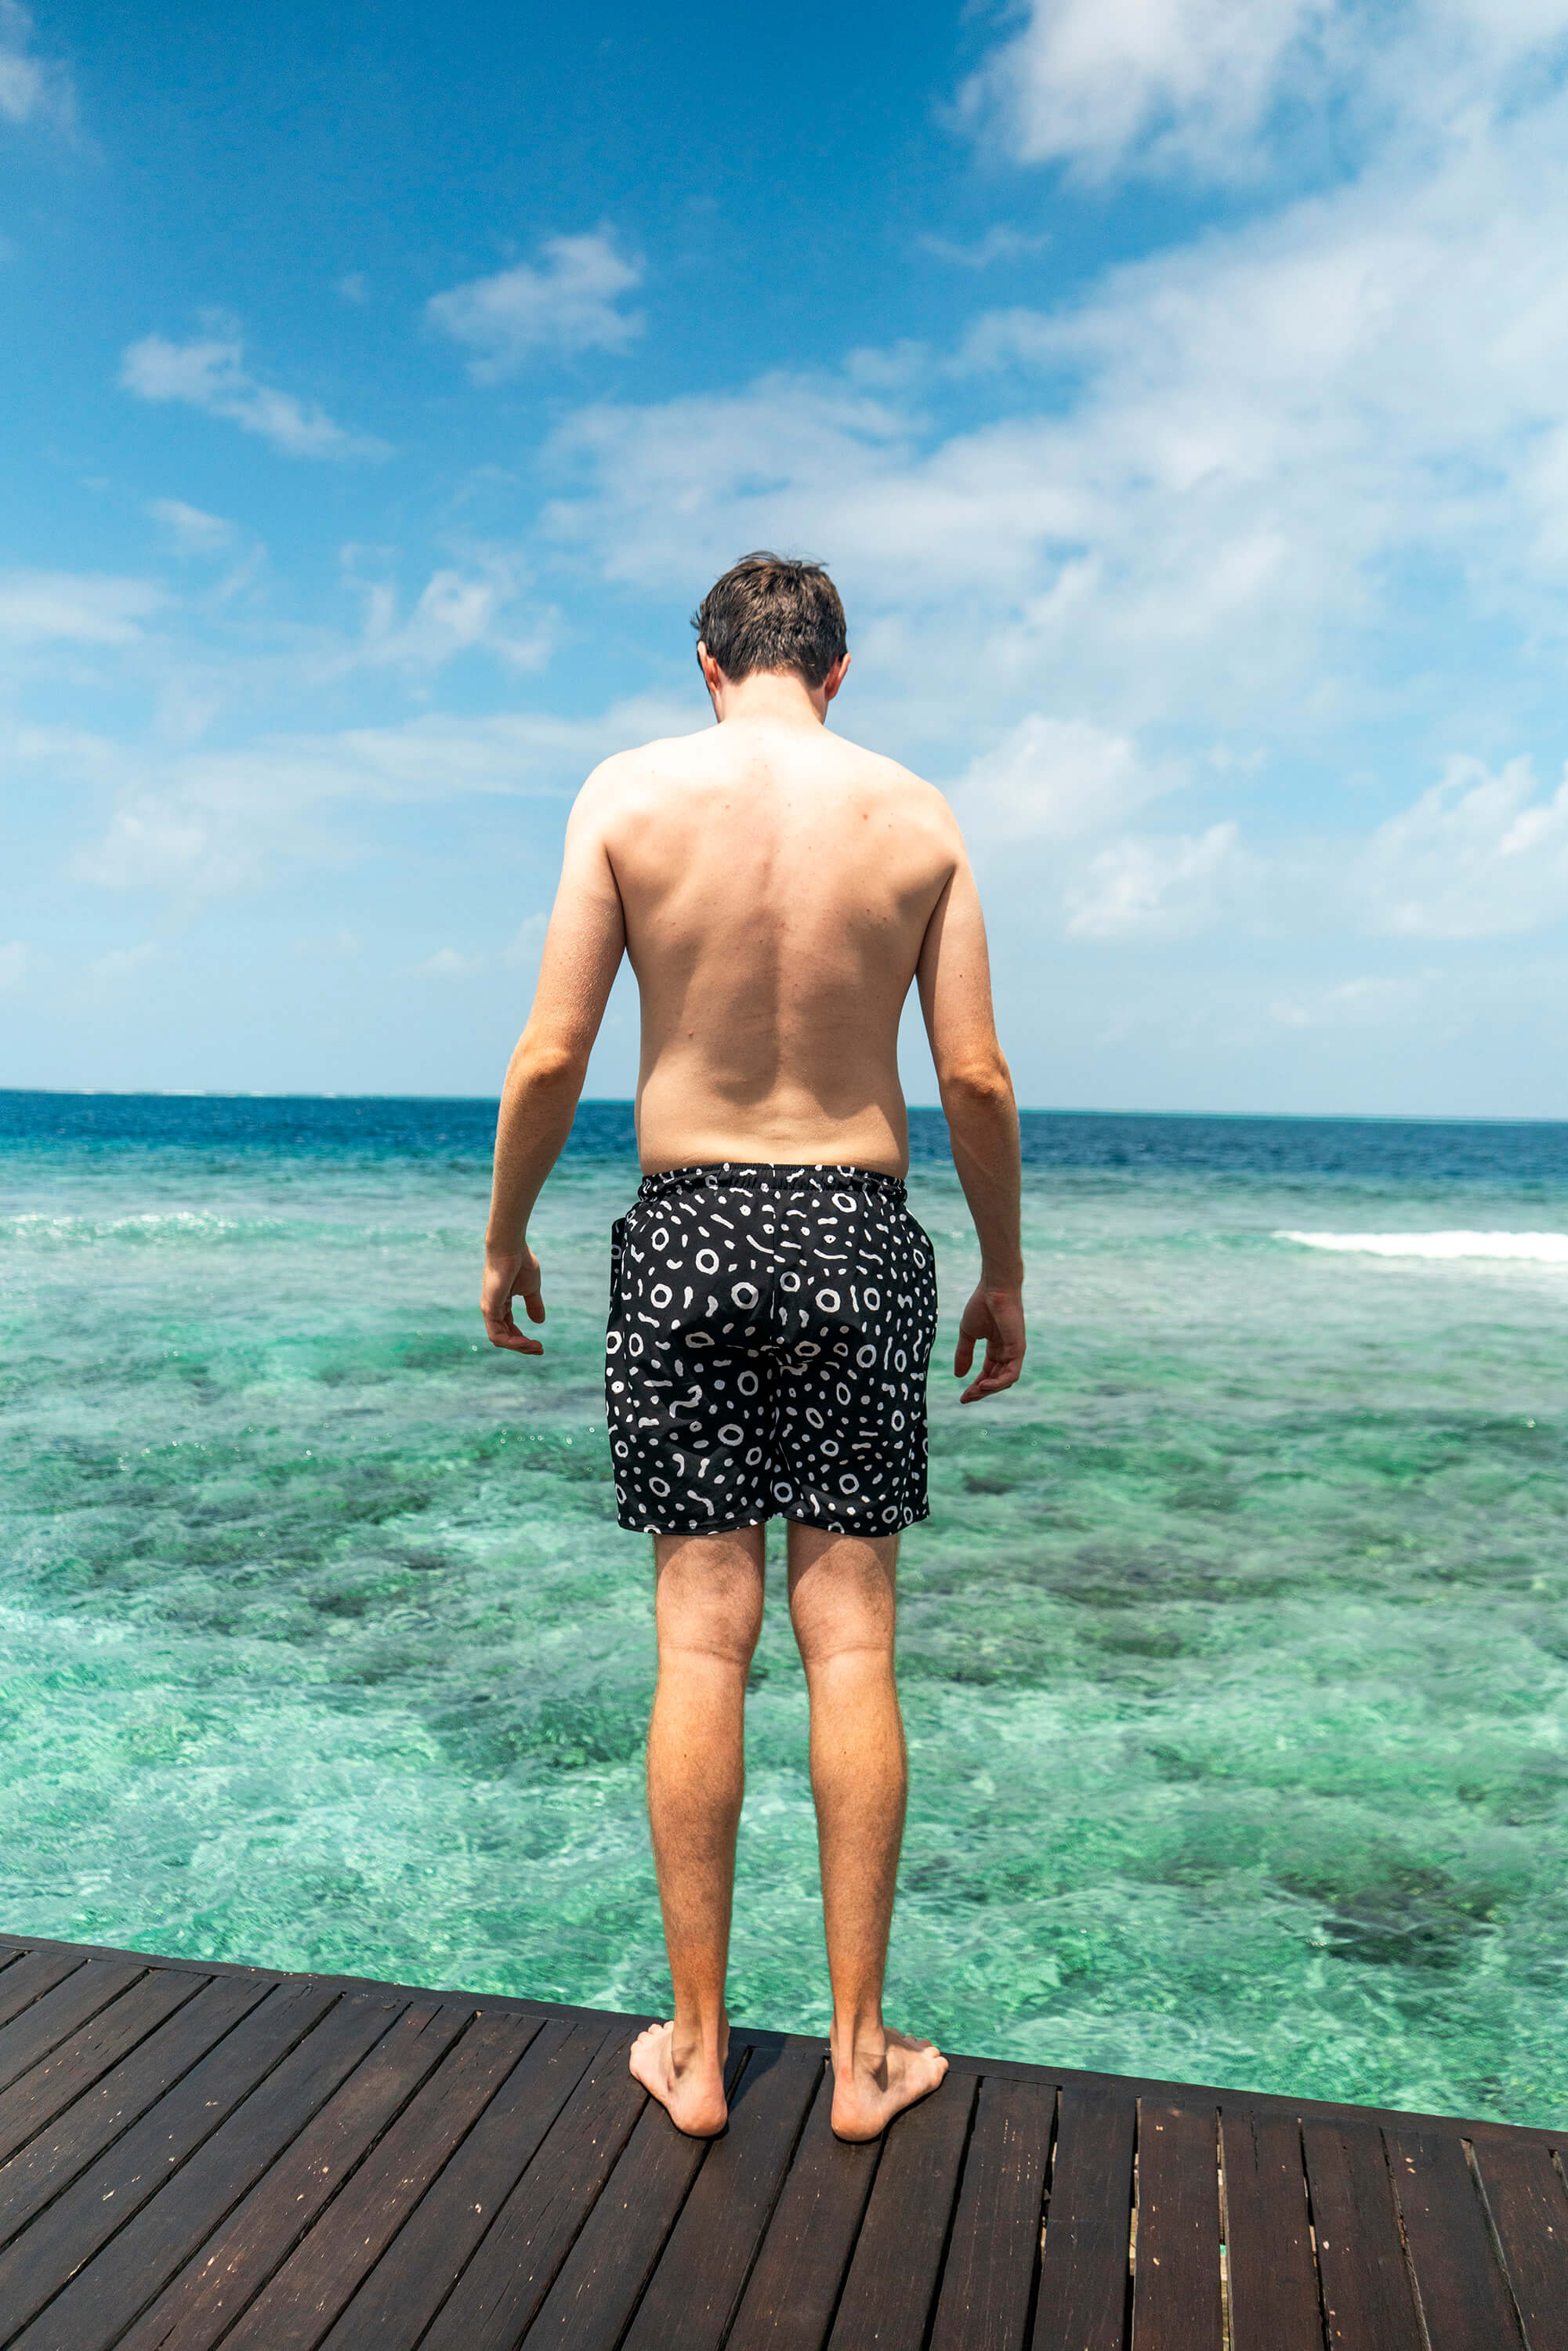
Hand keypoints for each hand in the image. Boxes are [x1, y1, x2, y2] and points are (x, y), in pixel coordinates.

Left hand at [482, 1244, 545, 1353]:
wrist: (511, 1248)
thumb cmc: (520, 1263)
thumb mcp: (530, 1289)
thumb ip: (534, 1305)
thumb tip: (540, 1322)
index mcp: (501, 1305)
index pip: (508, 1330)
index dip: (523, 1340)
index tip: (539, 1344)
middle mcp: (492, 1310)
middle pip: (504, 1338)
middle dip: (523, 1347)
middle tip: (540, 1349)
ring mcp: (489, 1310)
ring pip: (500, 1340)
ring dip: (519, 1347)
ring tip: (535, 1346)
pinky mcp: (489, 1309)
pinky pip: (497, 1335)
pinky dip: (512, 1342)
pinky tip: (526, 1342)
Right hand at [953, 1281, 1024, 1402]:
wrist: (993, 1289)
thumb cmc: (981, 1305)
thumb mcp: (968, 1334)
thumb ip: (964, 1353)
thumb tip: (958, 1376)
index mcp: (996, 1349)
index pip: (988, 1373)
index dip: (975, 1386)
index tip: (962, 1397)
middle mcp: (1007, 1353)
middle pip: (996, 1380)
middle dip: (980, 1392)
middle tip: (966, 1398)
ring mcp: (1014, 1352)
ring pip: (1004, 1381)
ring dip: (989, 1390)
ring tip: (973, 1392)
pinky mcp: (1018, 1350)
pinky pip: (1011, 1374)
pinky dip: (998, 1383)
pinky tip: (983, 1385)